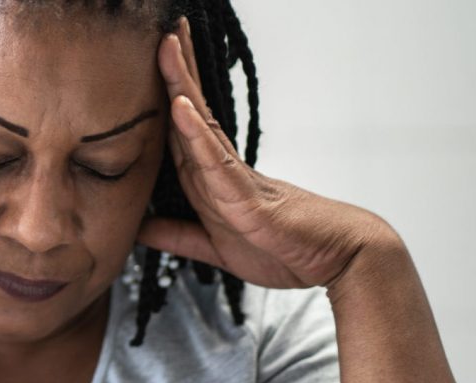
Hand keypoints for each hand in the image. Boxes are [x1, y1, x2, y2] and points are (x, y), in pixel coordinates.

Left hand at [137, 19, 397, 289]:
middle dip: (175, 70)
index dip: (164, 95)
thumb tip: (138, 227)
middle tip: (164, 28)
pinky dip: (196, 134)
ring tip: (168, 44)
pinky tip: (180, 107)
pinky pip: (217, 161)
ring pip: (201, 124)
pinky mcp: (247, 197)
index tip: (153, 58)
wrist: (337, 259)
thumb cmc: (283, 247)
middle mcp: (223, 168)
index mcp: (213, 178)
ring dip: (181, 85)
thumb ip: (178, 236)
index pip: (181, 128)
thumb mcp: (214, 247)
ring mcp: (235, 177)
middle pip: (190, 112)